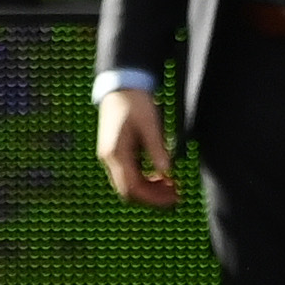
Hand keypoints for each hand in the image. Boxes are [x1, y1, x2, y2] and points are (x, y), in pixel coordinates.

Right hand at [95, 86, 176, 207]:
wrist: (120, 86)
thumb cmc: (134, 102)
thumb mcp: (150, 124)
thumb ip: (157, 149)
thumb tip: (167, 172)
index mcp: (116, 153)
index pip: (133, 187)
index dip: (154, 197)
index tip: (174, 198)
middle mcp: (109, 158)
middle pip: (128, 191)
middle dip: (152, 197)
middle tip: (175, 196)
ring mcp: (110, 156)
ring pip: (128, 184)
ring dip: (149, 189)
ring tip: (171, 186)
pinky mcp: (116, 152)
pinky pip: (128, 174)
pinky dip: (144, 179)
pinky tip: (160, 176)